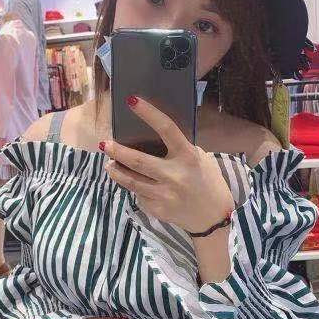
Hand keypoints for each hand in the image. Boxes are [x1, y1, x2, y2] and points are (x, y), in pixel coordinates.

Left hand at [102, 96, 234, 233]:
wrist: (213, 217)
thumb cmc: (208, 182)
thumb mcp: (201, 160)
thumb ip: (180, 149)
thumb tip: (153, 136)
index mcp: (188, 157)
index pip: (166, 129)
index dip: (149, 113)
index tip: (132, 101)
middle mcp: (175, 175)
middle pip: (138, 161)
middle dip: (117, 151)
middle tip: (105, 144)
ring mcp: (165, 195)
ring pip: (131, 181)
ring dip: (116, 171)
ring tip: (109, 164)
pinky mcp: (157, 209)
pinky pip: (139, 195)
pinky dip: (134, 188)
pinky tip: (133, 183)